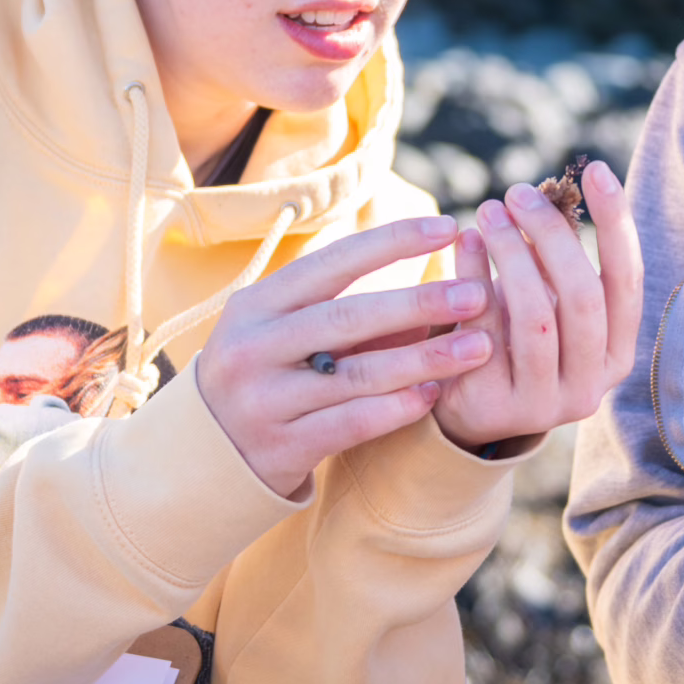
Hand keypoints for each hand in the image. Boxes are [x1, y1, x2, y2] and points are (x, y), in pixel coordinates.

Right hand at [196, 217, 495, 497]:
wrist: (206, 454)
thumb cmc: (266, 374)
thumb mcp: (284, 330)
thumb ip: (346, 309)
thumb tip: (433, 278)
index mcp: (255, 304)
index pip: (332, 262)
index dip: (392, 242)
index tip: (447, 228)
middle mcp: (254, 347)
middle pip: (348, 317)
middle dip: (418, 302)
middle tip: (476, 293)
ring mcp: (264, 400)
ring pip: (358, 375)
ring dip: (425, 359)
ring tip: (477, 347)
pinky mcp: (281, 447)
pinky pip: (352, 423)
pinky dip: (397, 408)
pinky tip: (434, 394)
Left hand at [433, 161, 644, 451]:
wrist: (469, 410)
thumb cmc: (516, 339)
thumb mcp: (550, 305)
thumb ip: (559, 263)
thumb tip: (549, 195)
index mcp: (617, 355)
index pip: (627, 281)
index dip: (616, 222)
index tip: (597, 169)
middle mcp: (591, 385)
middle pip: (582, 296)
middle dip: (552, 234)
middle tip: (518, 193)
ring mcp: (544, 403)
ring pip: (534, 315)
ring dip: (512, 252)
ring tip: (489, 212)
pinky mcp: (496, 407)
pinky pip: (485, 330)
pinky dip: (474, 277)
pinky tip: (465, 242)